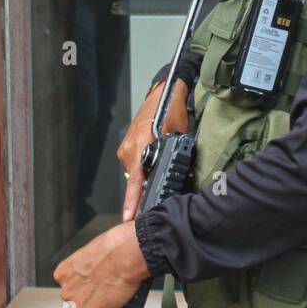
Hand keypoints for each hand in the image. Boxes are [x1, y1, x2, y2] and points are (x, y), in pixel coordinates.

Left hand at [53, 221, 151, 307]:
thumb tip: (99, 268)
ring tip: (109, 303)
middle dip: (86, 300)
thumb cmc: (116, 246)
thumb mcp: (95, 251)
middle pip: (74, 303)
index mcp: (65, 272)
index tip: (89, 290)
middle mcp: (67, 290)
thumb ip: (91, 265)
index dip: (82, 289)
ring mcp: (78, 305)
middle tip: (103, 294)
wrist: (127, 253)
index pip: (68, 288)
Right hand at [116, 78, 189, 221]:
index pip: (135, 180)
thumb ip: (176, 153)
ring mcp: (126, 147)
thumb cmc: (173, 108)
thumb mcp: (180, 131)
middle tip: (157, 197)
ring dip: (145, 175)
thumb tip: (180, 172)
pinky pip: (135, 162)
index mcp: (141, 145)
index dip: (132, 201)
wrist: (164, 90)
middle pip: (136, 179)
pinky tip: (153, 163)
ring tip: (159, 171)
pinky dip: (143, 166)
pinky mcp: (127, 145)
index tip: (128, 217)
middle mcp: (129, 148)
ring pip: (136, 171)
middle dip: (145, 190)